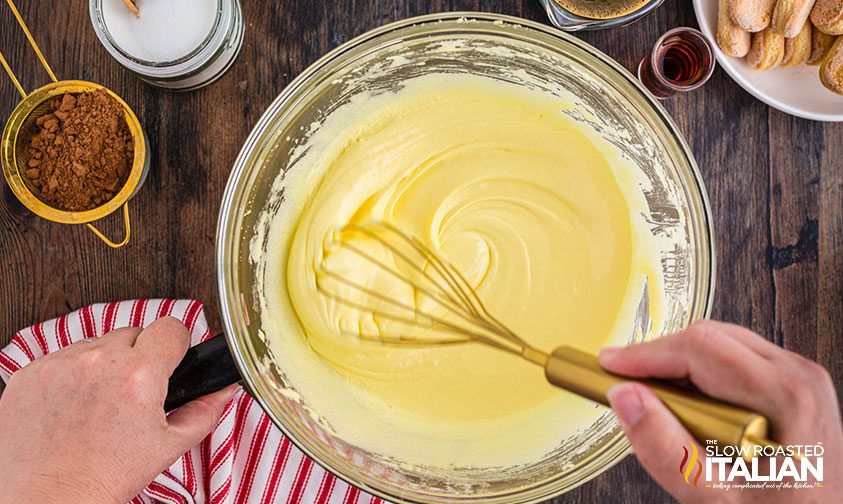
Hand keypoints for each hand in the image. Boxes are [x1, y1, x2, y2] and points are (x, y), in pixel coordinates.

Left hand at [0, 317, 235, 503]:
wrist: (52, 498)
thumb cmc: (107, 476)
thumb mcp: (169, 445)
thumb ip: (205, 410)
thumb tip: (224, 389)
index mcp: (139, 375)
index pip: (170, 327)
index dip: (175, 345)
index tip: (169, 361)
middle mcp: (98, 362)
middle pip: (132, 333)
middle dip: (138, 358)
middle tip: (133, 394)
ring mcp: (60, 365)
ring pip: (95, 345)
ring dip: (103, 365)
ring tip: (100, 404)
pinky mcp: (31, 373)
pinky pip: (61, 358)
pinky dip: (70, 375)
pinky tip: (73, 406)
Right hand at [599, 320, 842, 502]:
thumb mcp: (710, 494)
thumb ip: (663, 445)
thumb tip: (625, 396)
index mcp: (782, 396)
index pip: (698, 347)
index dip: (645, 354)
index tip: (611, 364)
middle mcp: (798, 377)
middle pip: (709, 338)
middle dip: (661, 359)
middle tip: (629, 387)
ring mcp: (801, 378)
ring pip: (722, 343)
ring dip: (682, 367)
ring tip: (665, 406)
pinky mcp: (796, 385)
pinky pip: (738, 359)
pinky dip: (705, 376)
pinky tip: (695, 409)